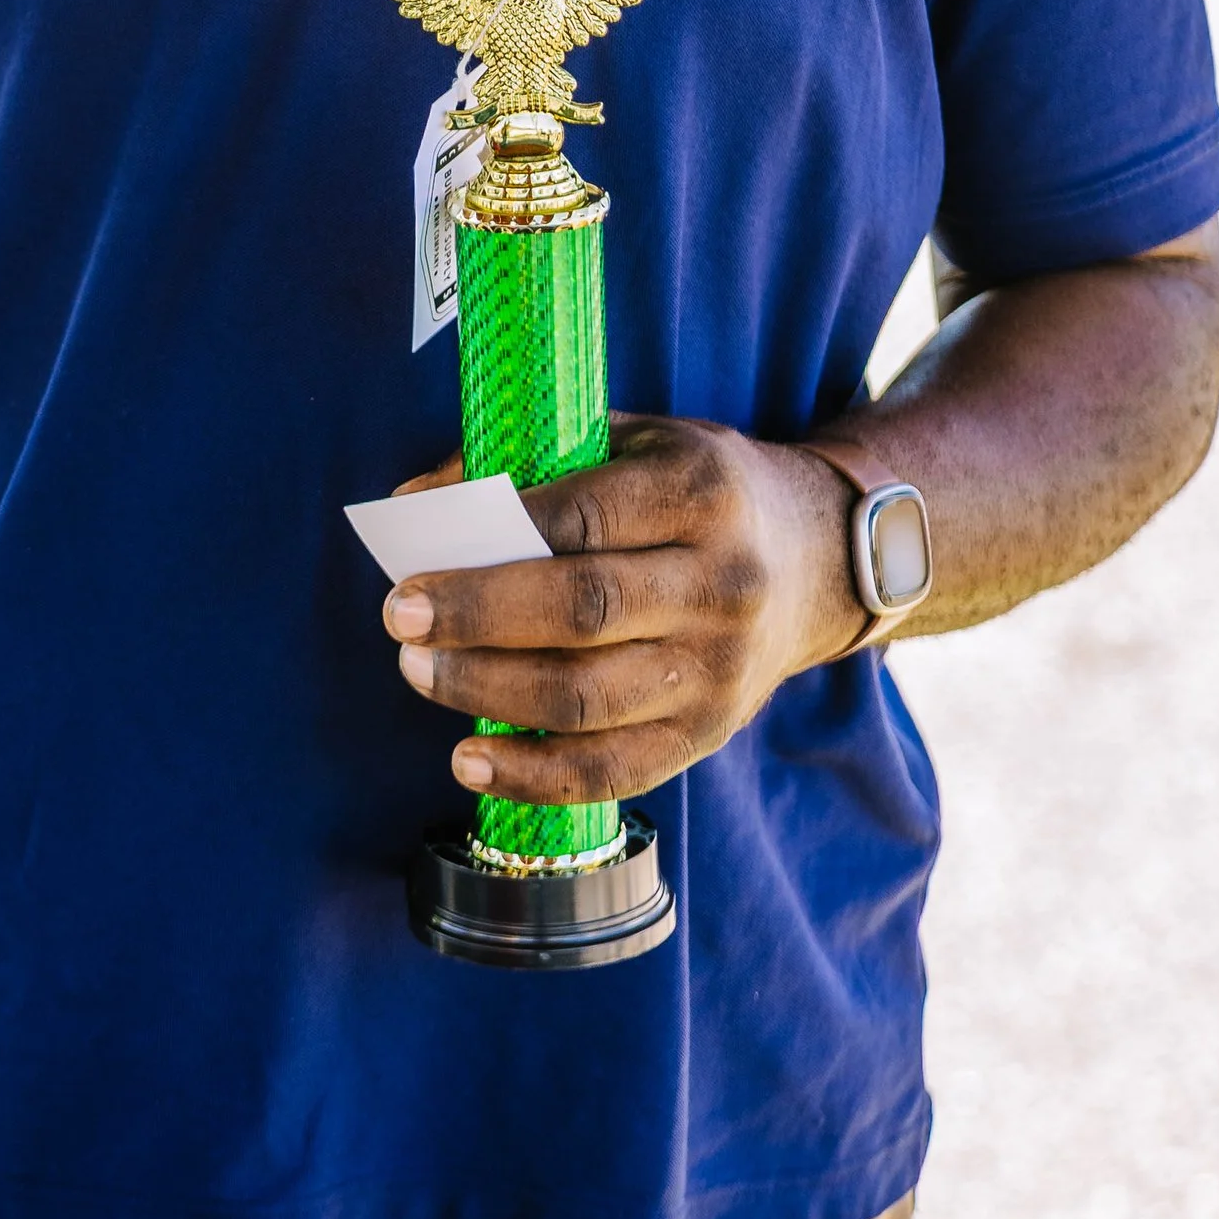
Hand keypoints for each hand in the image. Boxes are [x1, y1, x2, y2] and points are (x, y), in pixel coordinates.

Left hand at [381, 416, 857, 804]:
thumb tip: (422, 503)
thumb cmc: (695, 490)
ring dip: (488, 693)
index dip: (495, 542)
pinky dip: (533, 777)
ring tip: (419, 672)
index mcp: (700, 492)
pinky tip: (468, 760)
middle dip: (478, 620)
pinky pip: (613, 772)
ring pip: (589, 699)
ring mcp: (720, 669)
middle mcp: (722, 583)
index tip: (414, 555)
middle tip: (400, 619)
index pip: (584, 521)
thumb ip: (534, 462)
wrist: (818, 560)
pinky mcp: (710, 733)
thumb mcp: (635, 440)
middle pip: (584, 613)